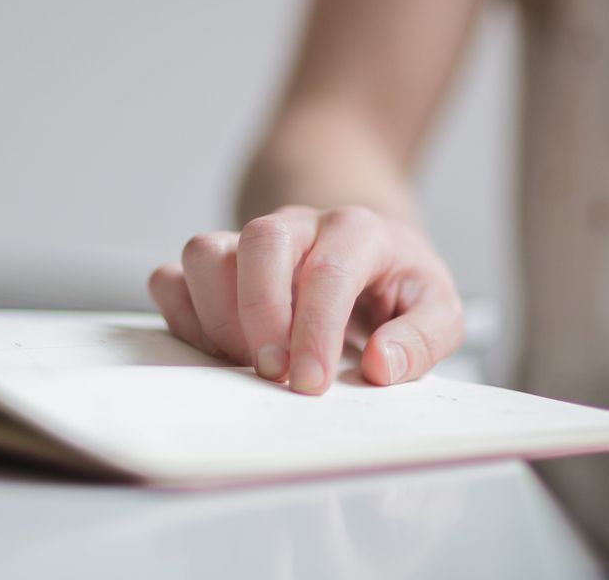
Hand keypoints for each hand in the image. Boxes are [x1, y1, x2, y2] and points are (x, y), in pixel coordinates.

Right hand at [148, 205, 464, 394]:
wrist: (364, 253)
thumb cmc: (397, 286)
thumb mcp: (438, 307)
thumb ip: (423, 336)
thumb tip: (382, 365)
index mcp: (357, 230)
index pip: (328, 270)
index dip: (315, 330)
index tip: (311, 383)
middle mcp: (297, 225)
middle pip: (259, 243)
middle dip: (260, 314)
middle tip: (274, 373)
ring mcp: (248, 242)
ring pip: (204, 251)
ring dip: (216, 316)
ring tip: (246, 361)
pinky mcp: (214, 266)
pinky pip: (170, 277)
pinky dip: (182, 317)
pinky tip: (217, 350)